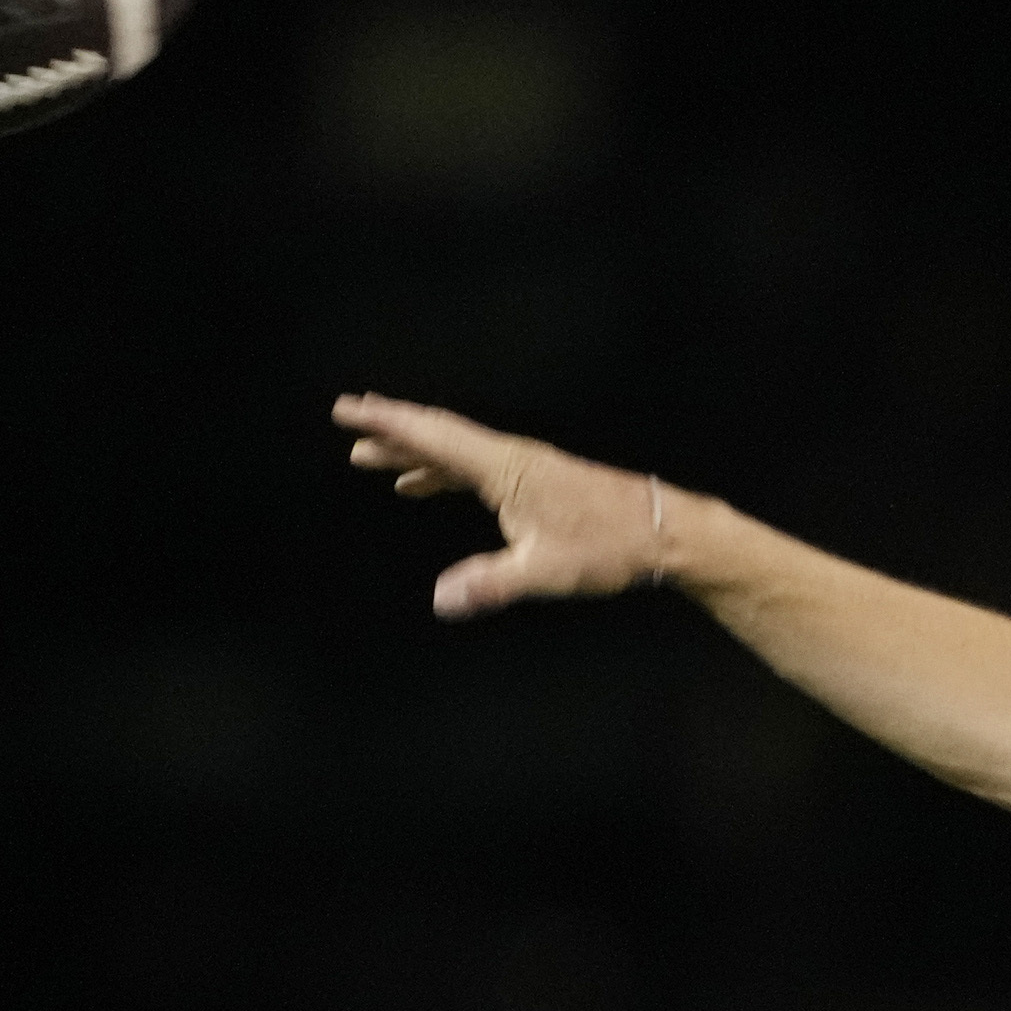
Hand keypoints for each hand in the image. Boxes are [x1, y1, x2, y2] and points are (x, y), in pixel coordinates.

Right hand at [333, 395, 676, 619]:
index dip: (387, 424)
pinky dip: (441, 473)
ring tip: (370, 458)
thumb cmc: (609, 546)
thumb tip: (441, 600)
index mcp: (505, 468)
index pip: (434, 437)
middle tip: (348, 421)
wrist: (662, 531)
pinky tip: (422, 487)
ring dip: (412, 453)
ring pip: (454, 451)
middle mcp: (510, 458)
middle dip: (391, 429)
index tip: (349, 410)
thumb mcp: (545, 571)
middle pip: (438, 435)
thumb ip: (490, 583)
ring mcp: (522, 467)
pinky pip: (473, 469)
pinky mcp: (534, 481)